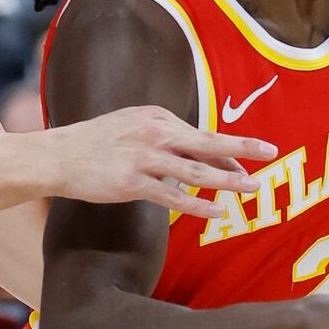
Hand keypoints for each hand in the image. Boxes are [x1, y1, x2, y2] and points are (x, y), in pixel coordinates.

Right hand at [49, 105, 276, 220]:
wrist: (56, 156)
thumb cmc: (91, 143)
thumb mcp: (129, 125)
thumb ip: (159, 134)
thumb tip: (186, 149)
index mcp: (155, 116)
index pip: (200, 134)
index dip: (227, 148)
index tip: (247, 161)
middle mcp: (154, 133)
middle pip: (206, 143)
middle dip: (242, 149)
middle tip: (271, 153)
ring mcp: (144, 157)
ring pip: (196, 171)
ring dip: (227, 179)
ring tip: (252, 186)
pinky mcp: (132, 182)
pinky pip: (173, 196)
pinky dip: (198, 205)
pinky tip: (217, 212)